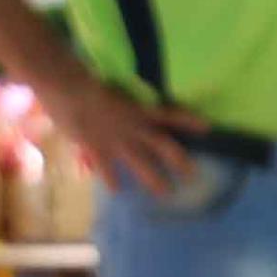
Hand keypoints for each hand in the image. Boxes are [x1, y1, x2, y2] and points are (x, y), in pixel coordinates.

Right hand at [52, 75, 203, 199]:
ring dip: (154, 180)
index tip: (207, 128)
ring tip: (164, 193)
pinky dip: (112, 179)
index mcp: (138, 109)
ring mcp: (117, 140)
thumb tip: (124, 113)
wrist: (69, 89)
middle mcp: (134, 127)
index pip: (170, 115)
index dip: (188, 121)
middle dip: (179, 162)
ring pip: (142, 163)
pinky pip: (108, 168)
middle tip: (192, 176)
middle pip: (163, 146)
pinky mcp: (99, 148)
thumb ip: (116, 107)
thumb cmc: (88, 83)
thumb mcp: (108, 95)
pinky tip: (116, 191)